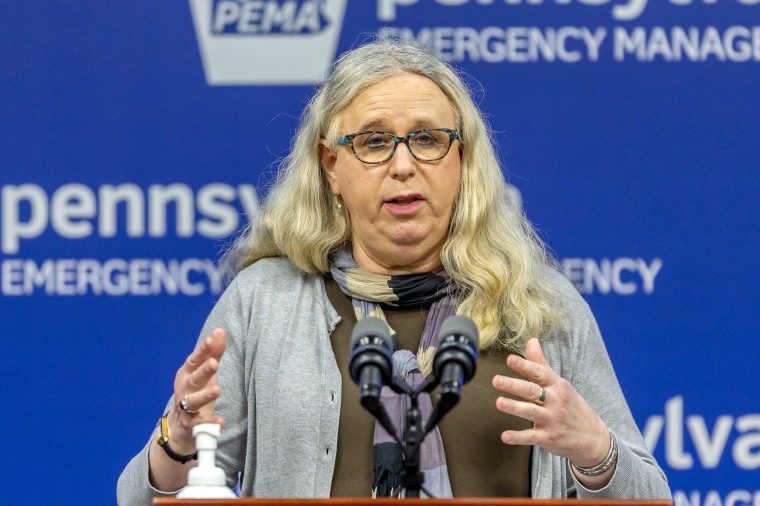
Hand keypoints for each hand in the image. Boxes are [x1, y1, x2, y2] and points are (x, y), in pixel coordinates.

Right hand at [166, 328, 226, 452]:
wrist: (179, 426)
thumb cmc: (195, 391)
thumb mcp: (205, 372)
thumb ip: (214, 353)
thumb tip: (220, 330)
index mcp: (187, 374)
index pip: (195, 360)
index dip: (203, 350)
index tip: (211, 340)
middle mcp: (184, 389)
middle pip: (194, 379)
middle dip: (204, 371)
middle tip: (215, 363)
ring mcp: (186, 407)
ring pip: (194, 401)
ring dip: (205, 395)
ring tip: (217, 390)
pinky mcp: (192, 425)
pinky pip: (200, 424)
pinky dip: (210, 423)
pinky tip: (220, 421)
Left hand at [492, 337, 609, 468]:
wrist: (593, 437)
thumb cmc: (572, 406)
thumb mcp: (560, 383)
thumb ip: (541, 364)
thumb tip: (531, 341)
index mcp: (556, 385)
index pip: (539, 373)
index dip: (524, 366)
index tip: (510, 359)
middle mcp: (554, 401)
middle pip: (532, 391)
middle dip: (514, 385)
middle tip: (496, 380)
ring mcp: (551, 420)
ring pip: (530, 412)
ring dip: (514, 407)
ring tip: (499, 402)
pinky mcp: (548, 437)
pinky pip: (531, 437)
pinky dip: (518, 437)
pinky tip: (505, 436)